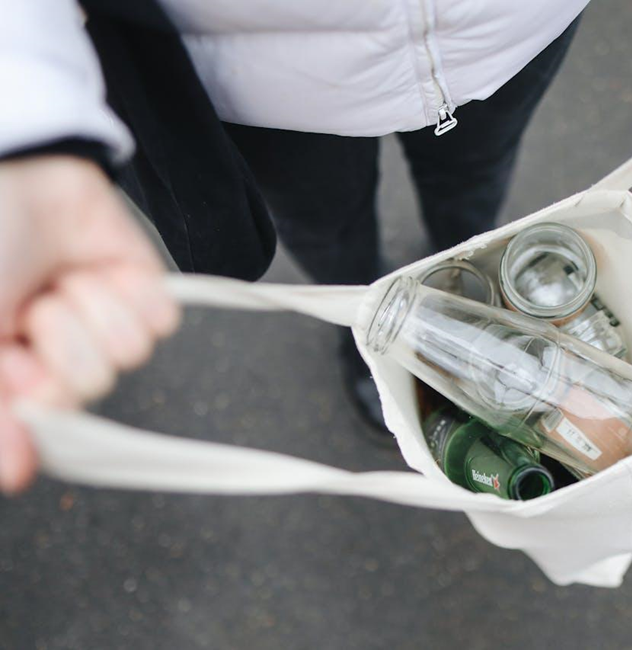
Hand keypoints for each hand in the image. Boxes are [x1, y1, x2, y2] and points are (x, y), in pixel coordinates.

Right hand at [0, 155, 179, 493]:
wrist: (5, 165)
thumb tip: (16, 474)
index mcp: (8, 369)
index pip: (44, 427)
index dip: (33, 405)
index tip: (14, 371)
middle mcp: (52, 350)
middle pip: (86, 392)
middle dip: (55, 348)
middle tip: (26, 311)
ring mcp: (97, 318)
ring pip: (124, 357)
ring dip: (82, 312)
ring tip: (52, 283)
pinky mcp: (138, 287)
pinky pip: (159, 321)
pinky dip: (125, 293)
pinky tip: (90, 270)